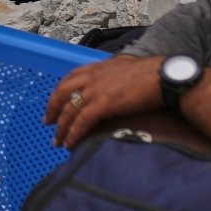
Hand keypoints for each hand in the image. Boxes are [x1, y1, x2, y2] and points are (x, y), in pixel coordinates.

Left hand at [47, 56, 163, 148]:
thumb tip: (112, 75)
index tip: (54, 103)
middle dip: (52, 110)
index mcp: (96, 68)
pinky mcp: (102, 104)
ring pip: (69, 111)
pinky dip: (73, 134)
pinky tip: (70, 144)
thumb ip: (112, 71)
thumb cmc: (151, 72)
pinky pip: (81, 122)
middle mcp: (91, 78)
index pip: (69, 79)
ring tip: (58, 142)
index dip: (59, 92)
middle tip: (48, 123)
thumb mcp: (125, 65)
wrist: (162, 76)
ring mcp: (94, 91)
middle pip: (61, 94)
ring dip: (61, 128)